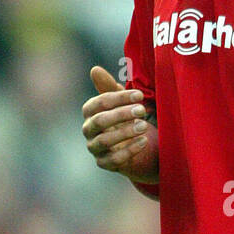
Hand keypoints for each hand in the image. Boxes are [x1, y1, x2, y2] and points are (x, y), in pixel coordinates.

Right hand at [82, 66, 158, 182]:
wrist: (135, 146)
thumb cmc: (125, 118)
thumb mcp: (121, 101)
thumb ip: (109, 87)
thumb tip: (94, 69)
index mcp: (90, 112)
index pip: (100, 103)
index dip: (119, 98)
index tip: (140, 95)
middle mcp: (89, 130)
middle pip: (100, 121)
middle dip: (121, 114)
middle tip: (142, 110)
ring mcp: (95, 148)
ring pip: (105, 141)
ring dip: (125, 132)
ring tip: (144, 126)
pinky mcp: (104, 163)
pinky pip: (114, 160)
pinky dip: (130, 150)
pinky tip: (144, 141)